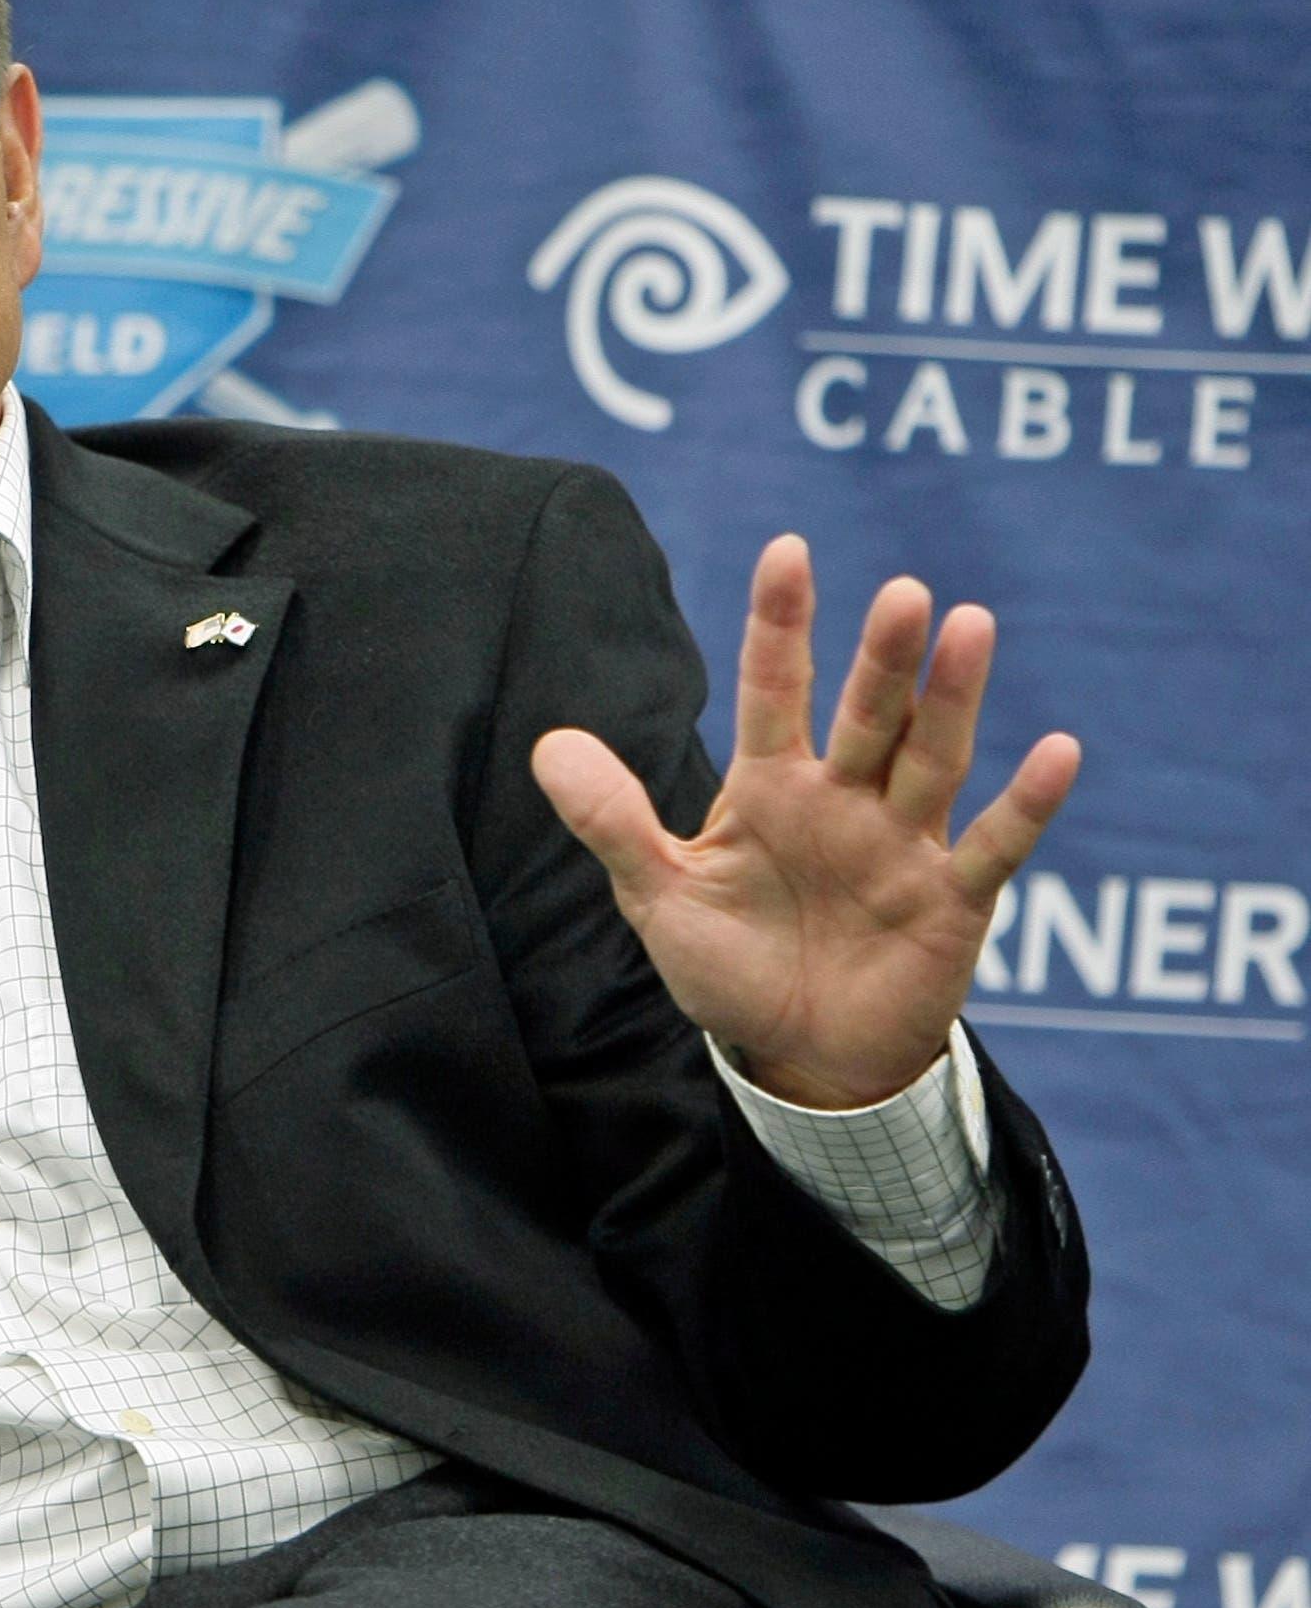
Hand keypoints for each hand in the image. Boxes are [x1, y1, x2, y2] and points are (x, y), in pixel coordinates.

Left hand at [528, 534, 1079, 1109]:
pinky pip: (994, 845)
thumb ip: (613, 821)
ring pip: (933, 757)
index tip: (787, 550)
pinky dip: (1027, 804)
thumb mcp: (660, 897)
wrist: (801, 1057)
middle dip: (883, 658)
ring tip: (970, 626)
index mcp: (770, 788)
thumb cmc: (731, 968)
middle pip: (868, 713)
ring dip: (953, 699)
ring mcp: (902, 845)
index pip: (774, 690)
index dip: (780, 623)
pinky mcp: (951, 901)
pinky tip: (1058, 749)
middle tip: (903, 592)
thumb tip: (548, 744)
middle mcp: (843, 800)